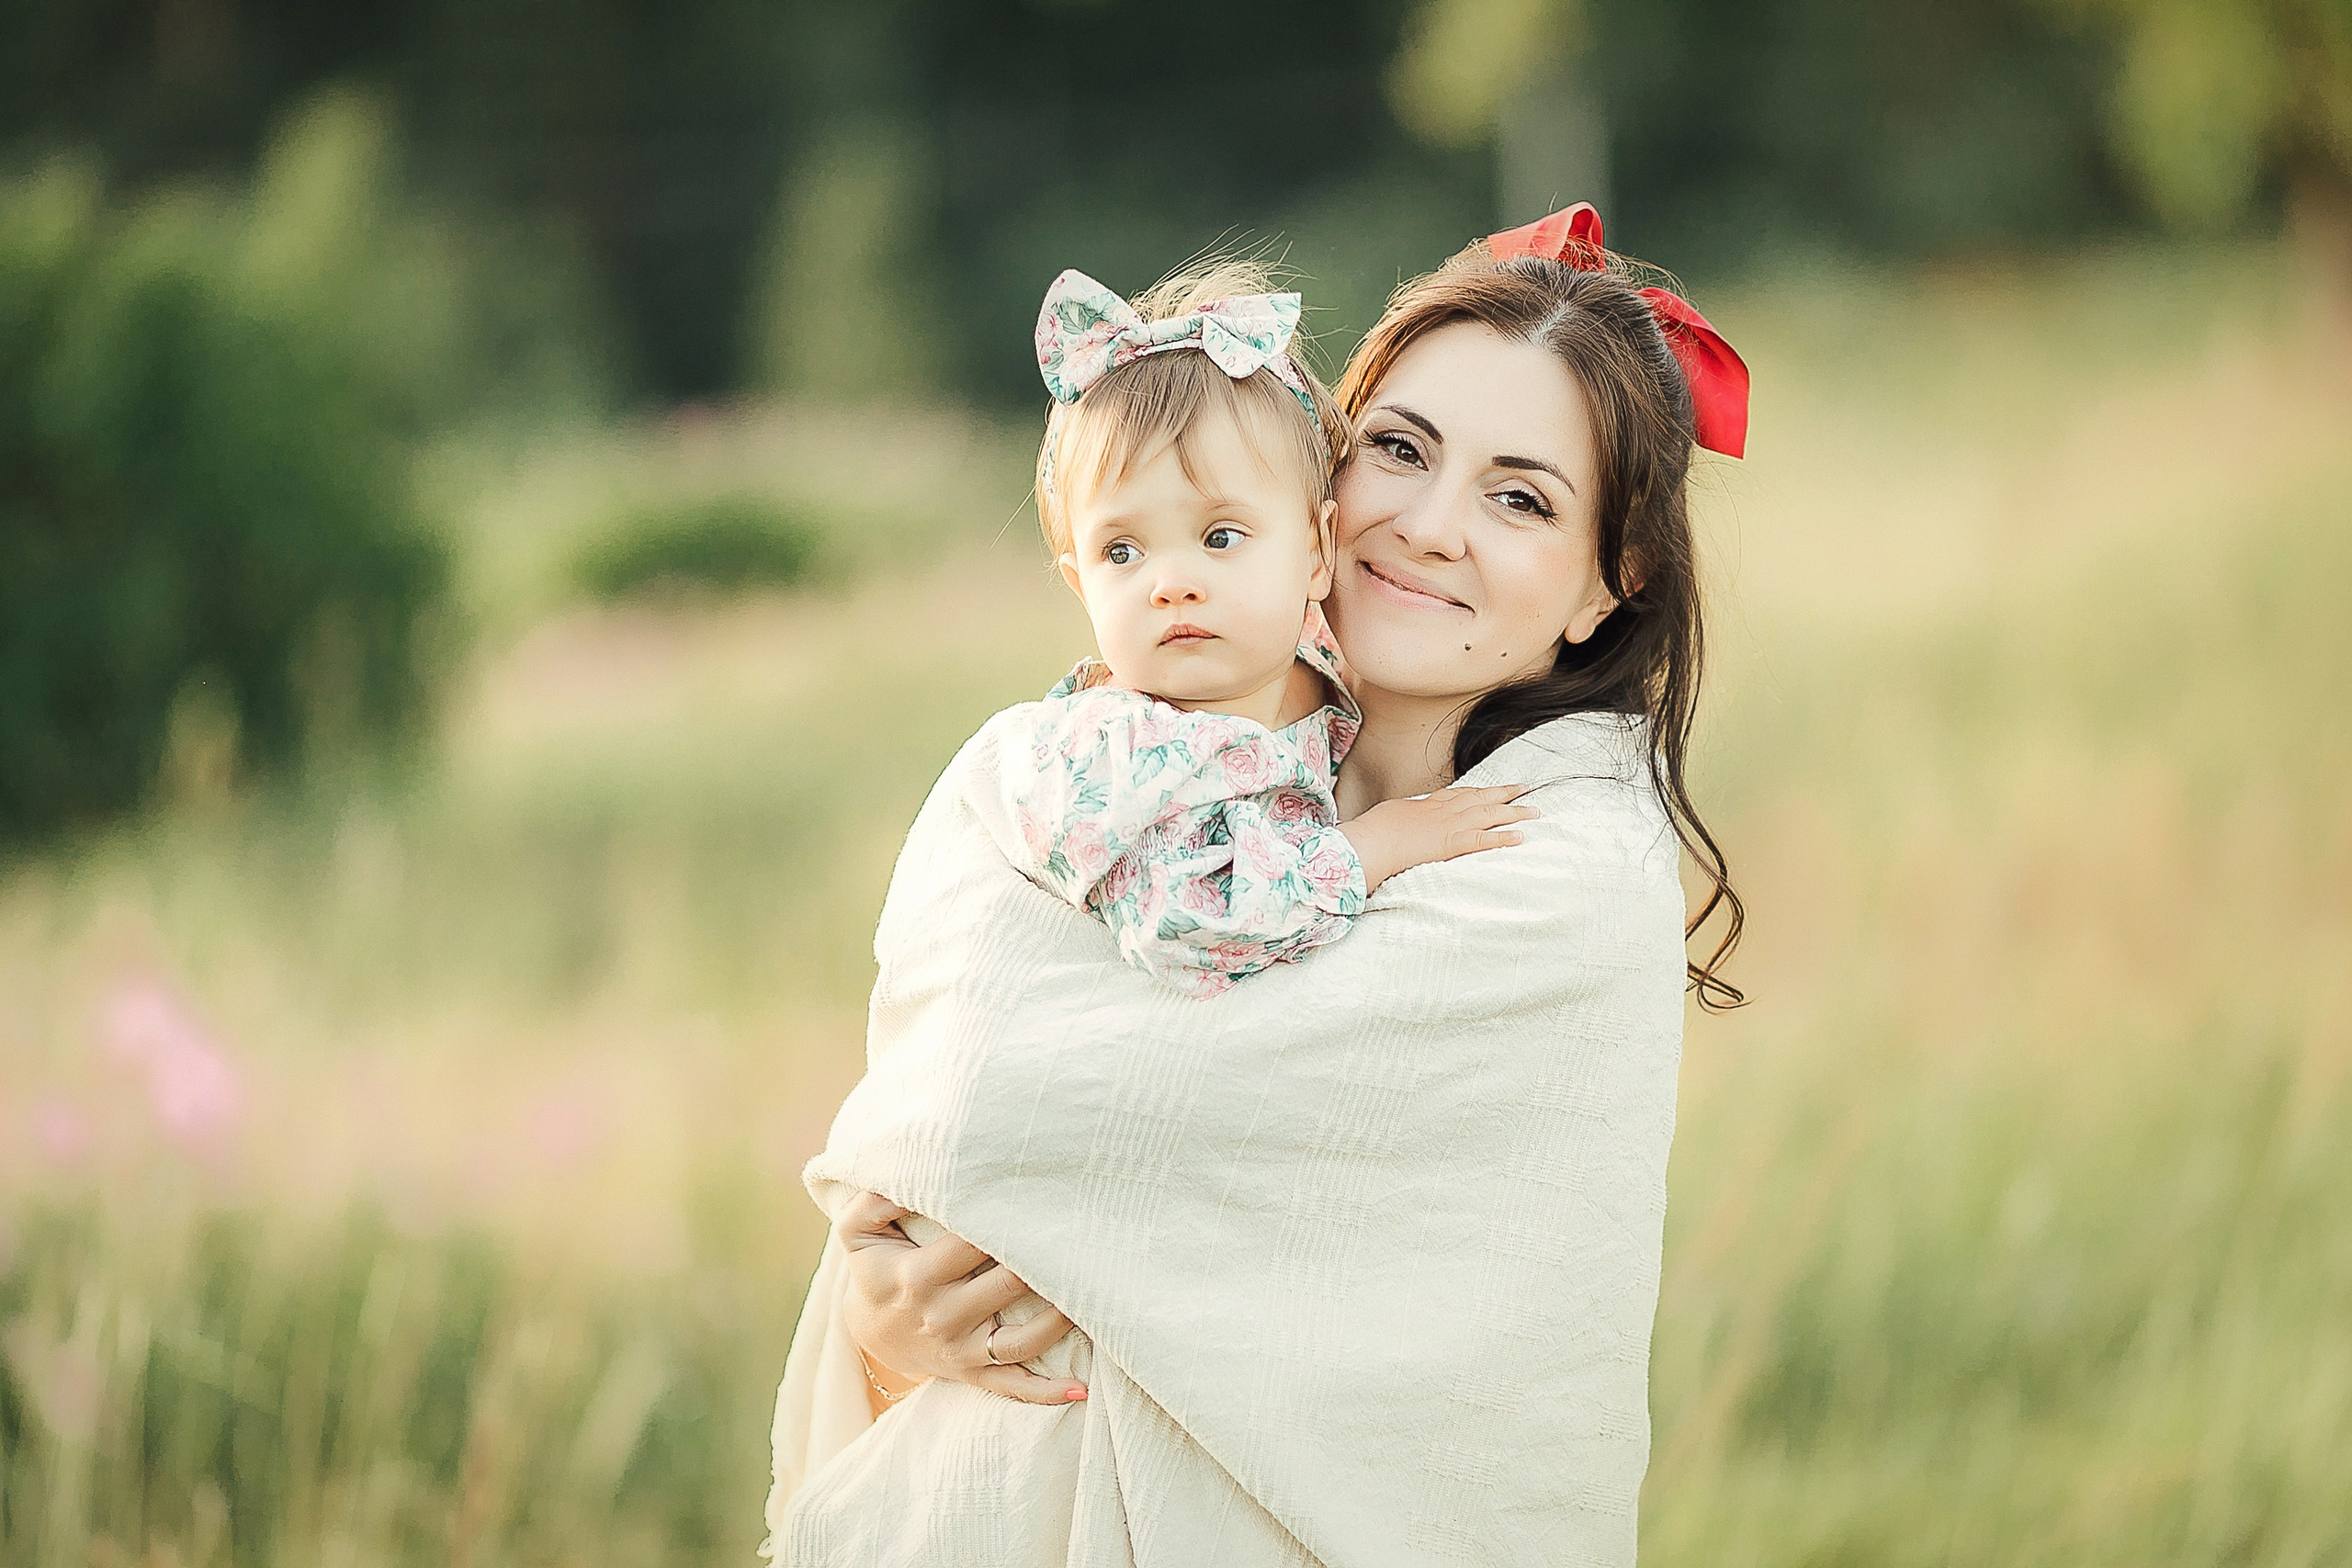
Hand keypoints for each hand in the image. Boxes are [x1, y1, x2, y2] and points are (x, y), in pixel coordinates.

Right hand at [832, 1190, 1086, 1406]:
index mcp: (917, 1277)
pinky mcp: (974, 1374)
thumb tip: (914, 1175)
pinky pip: (1013, 1387)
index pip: (972, 1243)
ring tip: (1093, 1292)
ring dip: (1059, 1319)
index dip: (1006, 1219)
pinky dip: (1046, 1392)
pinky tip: (1081, 1389)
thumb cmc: (875, 1267)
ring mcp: (961, 1350)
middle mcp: (942, 1316)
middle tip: (1083, 1235)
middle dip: (1043, 1262)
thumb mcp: (857, 1231)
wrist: (869, 1329)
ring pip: (1021, 1339)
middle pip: (1006, 1285)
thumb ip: (876, 1199)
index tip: (1037, 1198)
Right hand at [1338, 784, 1535, 891]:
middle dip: (1504, 793)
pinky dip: (1503, 837)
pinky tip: (1520, 836)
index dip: (1479, 790)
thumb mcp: (1389, 816)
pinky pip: (1484, 840)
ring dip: (1514, 812)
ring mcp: (1449, 825)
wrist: (1371, 840)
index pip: (1459, 794)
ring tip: (1534, 811)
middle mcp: (1443, 810)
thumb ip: (1403, 817)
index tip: (1492, 788)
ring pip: (1489, 814)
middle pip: (1481, 797)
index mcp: (1427, 804)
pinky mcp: (1452, 843)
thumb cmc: (1373, 831)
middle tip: (1525, 788)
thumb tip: (1402, 819)